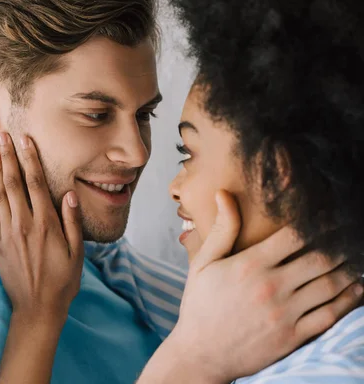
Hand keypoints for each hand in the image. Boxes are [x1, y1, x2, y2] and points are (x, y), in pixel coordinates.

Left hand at [0, 132, 83, 324]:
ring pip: (0, 195)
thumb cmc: (63, 281)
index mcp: (45, 224)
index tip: (25, 140)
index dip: (29, 159)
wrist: (36, 309)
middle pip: (13, 183)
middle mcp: (23, 225)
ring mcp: (8, 234)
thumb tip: (70, 194)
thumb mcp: (77, 253)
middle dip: (7, 157)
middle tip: (2, 136)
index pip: (35, 183)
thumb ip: (72, 221)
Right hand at [140, 190, 362, 383]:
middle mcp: (271, 286)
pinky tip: (358, 288)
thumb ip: (221, 229)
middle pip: (320, 257)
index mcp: (249, 265)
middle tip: (350, 232)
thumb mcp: (203, 264)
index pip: (295, 235)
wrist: (200, 353)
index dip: (318, 222)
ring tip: (356, 255)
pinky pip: (330, 315)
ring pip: (330, 285)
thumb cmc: (199, 305)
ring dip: (348, 268)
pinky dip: (350, 300)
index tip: (331, 214)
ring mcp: (284, 313)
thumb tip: (224, 194)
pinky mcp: (292, 337)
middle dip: (339, 243)